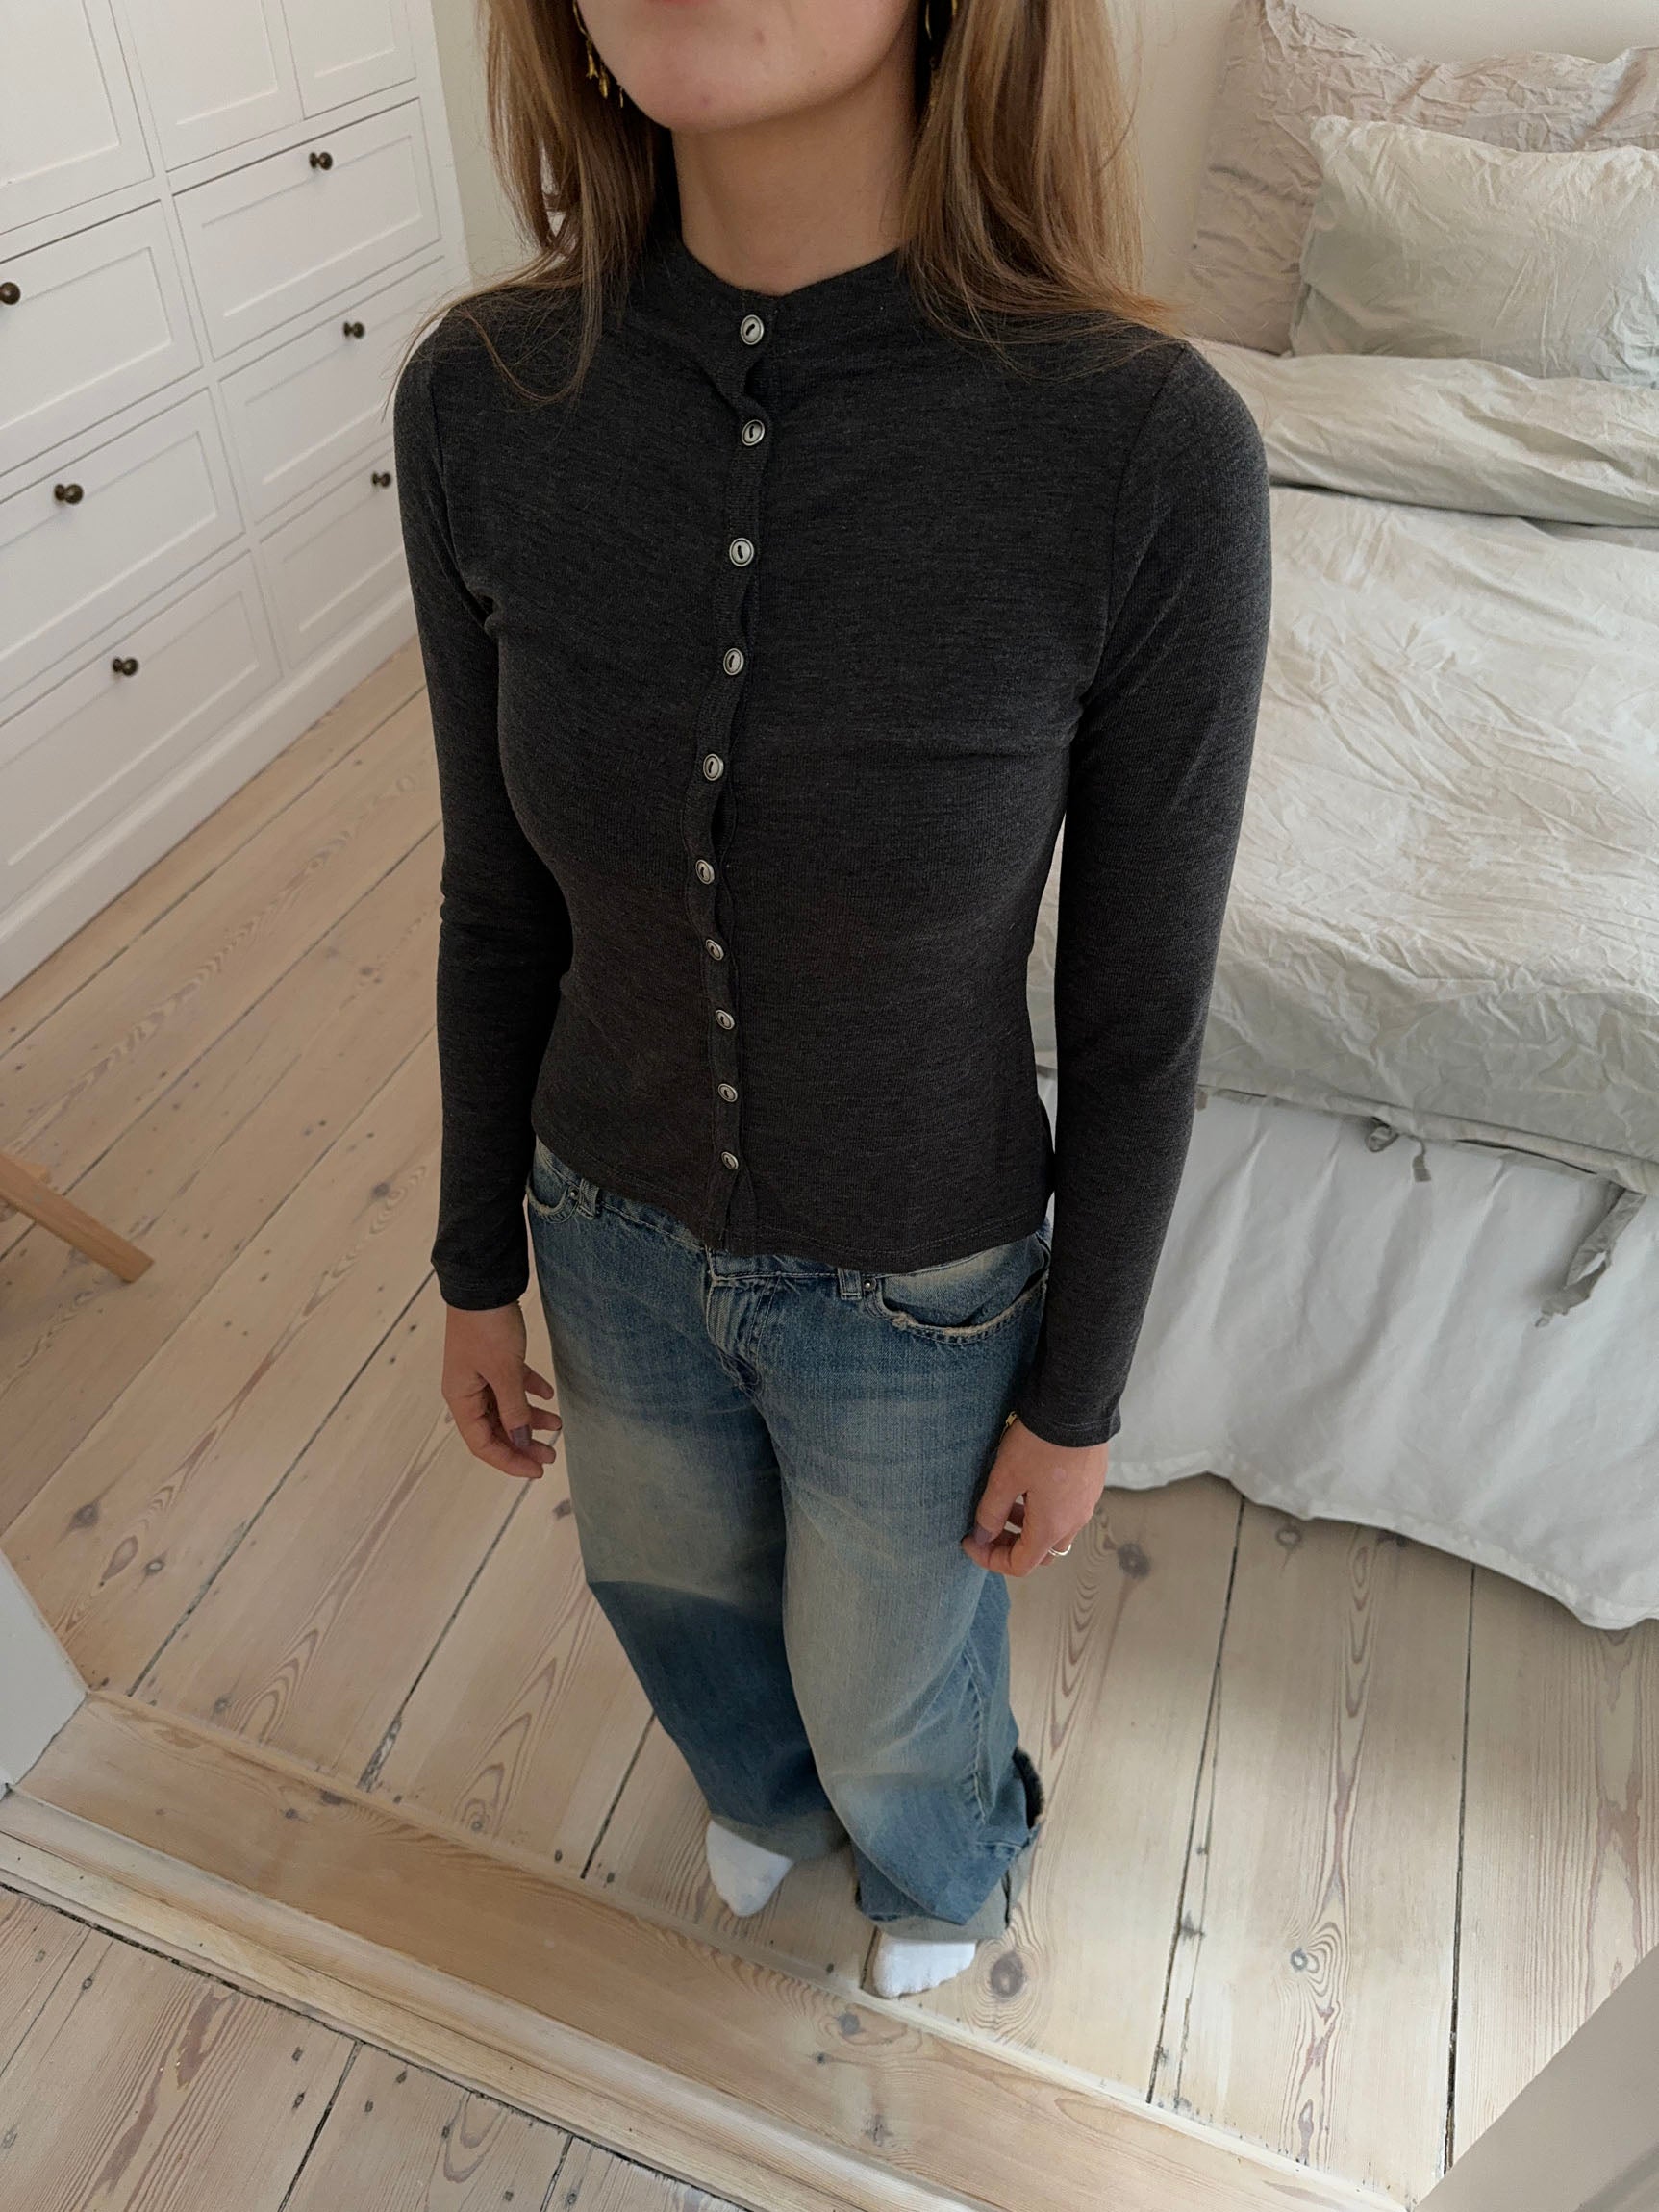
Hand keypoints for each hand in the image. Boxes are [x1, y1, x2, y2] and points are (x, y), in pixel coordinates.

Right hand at [442, 1301, 561, 1480]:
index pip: (483, 1444)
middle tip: (552, 1454)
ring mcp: (480, 1375)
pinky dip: (530, 1391)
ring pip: (506, 1408)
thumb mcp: (504, 1372)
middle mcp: (467, 1391)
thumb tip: (520, 1442)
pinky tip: (549, 1394)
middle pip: (496, 1429)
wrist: (484, 1284)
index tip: (537, 1469)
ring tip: (557, 1425)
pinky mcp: (493, 1358)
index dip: (509, 1460)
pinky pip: (512, 1384)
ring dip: (530, 1419)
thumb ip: (514, 1409)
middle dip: (523, 1444)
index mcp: (461, 1399)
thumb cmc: (487, 1328)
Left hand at [962, 1415, 1107, 1576]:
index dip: (990, 1559)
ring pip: (1055, 1531)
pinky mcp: (1092, 1485)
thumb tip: (982, 1536)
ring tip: (1007, 1503)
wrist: (1076, 1407)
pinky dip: (1045, 1510)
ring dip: (1028, 1527)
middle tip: (987, 1527)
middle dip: (1010, 1545)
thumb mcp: (1004, 1478)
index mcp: (1051, 1527)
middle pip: (1040, 1552)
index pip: (1020, 1565)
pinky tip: (1030, 1486)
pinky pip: (1067, 1511)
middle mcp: (1074, 1522)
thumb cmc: (1039, 1444)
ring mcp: (1087, 1503)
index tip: (970, 1541)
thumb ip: (990, 1512)